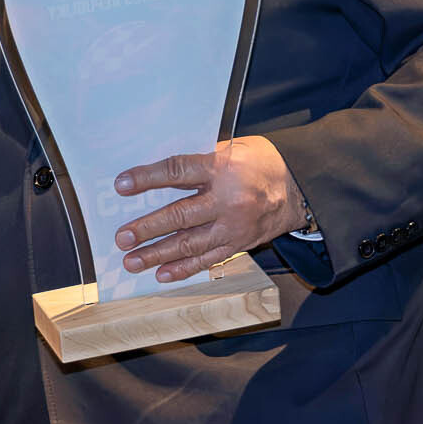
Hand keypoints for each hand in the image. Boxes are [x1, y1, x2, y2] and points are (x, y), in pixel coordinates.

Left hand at [113, 136, 307, 282]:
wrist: (301, 186)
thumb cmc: (261, 162)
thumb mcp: (232, 149)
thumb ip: (200, 162)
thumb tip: (158, 174)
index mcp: (223, 168)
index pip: (178, 171)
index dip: (148, 178)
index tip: (121, 185)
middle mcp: (228, 200)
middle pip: (180, 215)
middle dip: (147, 228)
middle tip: (122, 237)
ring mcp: (234, 226)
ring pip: (190, 244)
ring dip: (158, 254)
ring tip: (132, 261)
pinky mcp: (240, 243)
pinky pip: (208, 259)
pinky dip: (184, 269)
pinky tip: (161, 274)